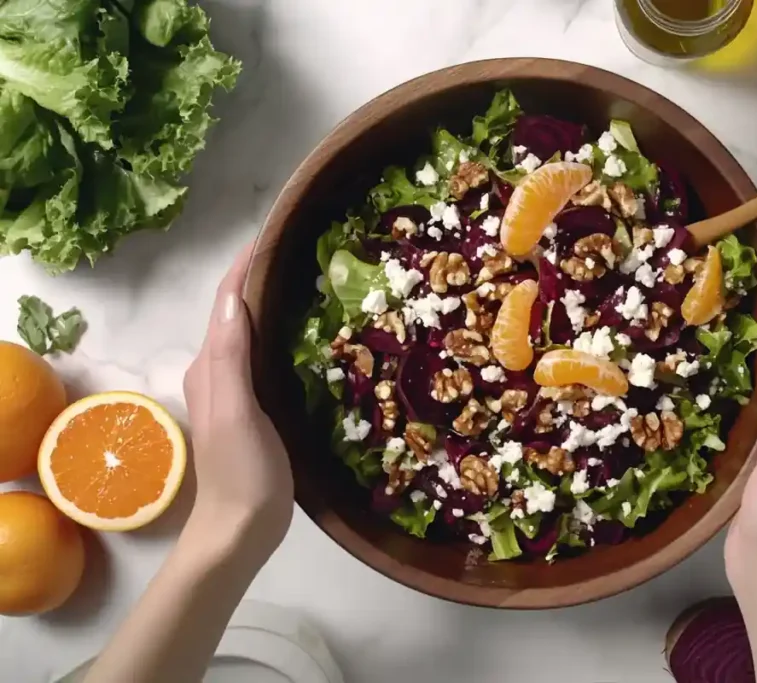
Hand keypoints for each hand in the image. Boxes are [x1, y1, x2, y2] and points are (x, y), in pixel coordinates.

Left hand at [183, 243, 293, 562]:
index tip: (279, 231)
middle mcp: (217, 369)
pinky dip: (282, 333)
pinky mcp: (254, 406)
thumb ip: (231, 356)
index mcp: (210, 364)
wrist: (241, 531)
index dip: (247, 264)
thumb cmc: (241, 473)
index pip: (226, 300)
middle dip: (263, 274)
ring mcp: (235, 388)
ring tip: (313, 279)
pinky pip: (265, 354)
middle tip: (308, 250)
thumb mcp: (235, 412)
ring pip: (253, 330)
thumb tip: (237, 297)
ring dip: (273, 301)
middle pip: (238, 309)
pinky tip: (307, 333)